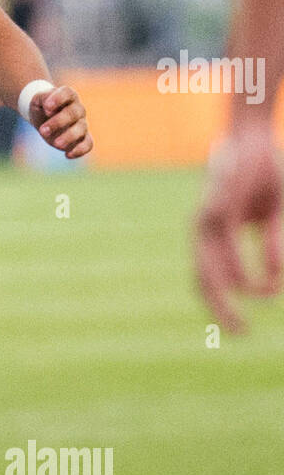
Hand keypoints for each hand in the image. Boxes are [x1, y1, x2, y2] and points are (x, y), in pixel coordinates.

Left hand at [29, 85, 91, 158]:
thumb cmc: (42, 106)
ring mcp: (81, 123)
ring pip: (81, 129)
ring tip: (55, 143)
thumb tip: (49, 109)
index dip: (58, 99)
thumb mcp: (38, 99)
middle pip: (73, 113)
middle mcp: (77, 109)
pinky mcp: (82, 138)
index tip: (46, 108)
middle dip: (58, 122)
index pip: (67, 93)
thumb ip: (43, 98)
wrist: (44, 116)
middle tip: (42, 131)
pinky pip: (88, 144)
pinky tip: (67, 155)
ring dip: (69, 137)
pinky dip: (80, 150)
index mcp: (68, 95)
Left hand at [194, 128, 281, 332]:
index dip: (220, 305)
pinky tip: (263, 286)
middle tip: (241, 334)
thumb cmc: (263, 177)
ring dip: (236, 291)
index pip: (207, 279)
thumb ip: (269, 247)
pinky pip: (230, 244)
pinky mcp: (220, 206)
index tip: (238, 328)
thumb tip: (272, 282)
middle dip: (221, 309)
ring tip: (258, 307)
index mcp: (210, 236)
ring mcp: (208, 219)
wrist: (255, 139)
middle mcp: (203, 230)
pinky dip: (245, 267)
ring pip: (213, 267)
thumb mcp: (271, 217)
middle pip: (205, 280)